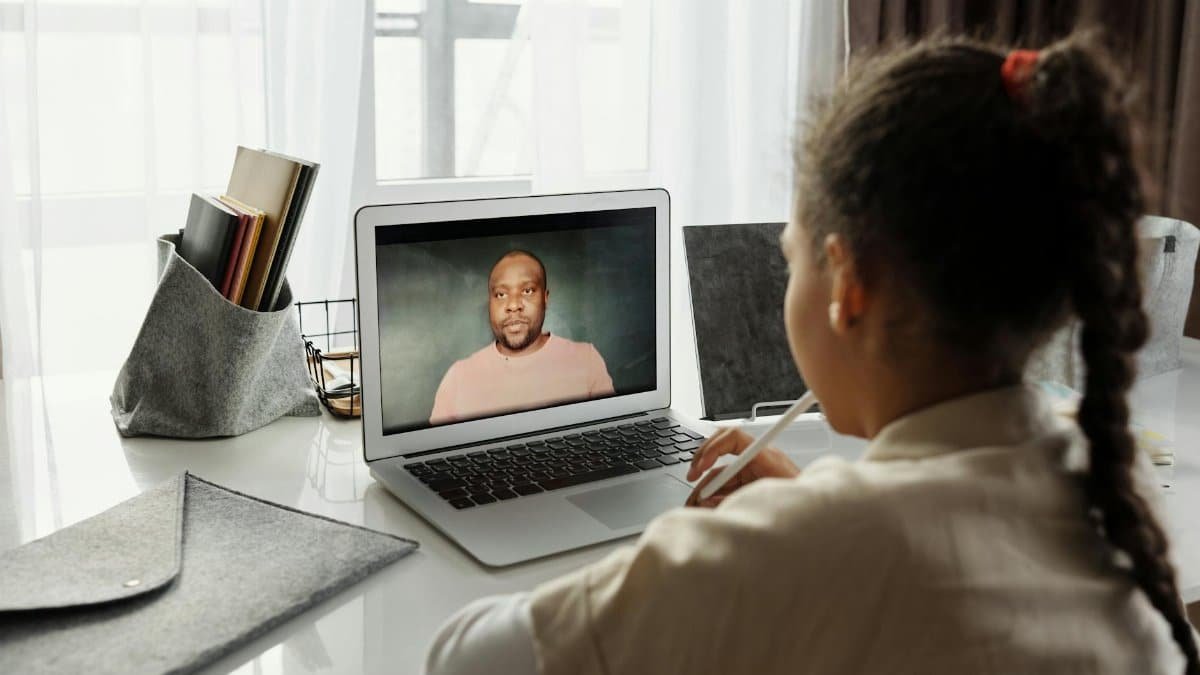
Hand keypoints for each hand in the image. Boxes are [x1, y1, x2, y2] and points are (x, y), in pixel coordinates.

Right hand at [685, 427, 799, 507]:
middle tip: (691, 477)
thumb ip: (737, 498)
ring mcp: (754, 473)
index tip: (701, 465)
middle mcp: (757, 461)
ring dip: (705, 488)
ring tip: (695, 504)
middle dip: (702, 465)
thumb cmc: (799, 504)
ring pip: (720, 474)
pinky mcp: (752, 487)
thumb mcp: (768, 499)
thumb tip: (708, 500)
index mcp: (765, 456)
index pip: (733, 437)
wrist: (816, 520)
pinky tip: (707, 507)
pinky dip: (714, 497)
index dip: (713, 447)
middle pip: (721, 453)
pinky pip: (727, 487)